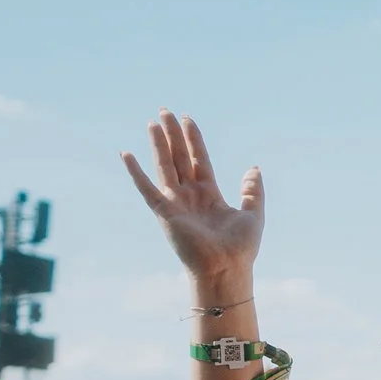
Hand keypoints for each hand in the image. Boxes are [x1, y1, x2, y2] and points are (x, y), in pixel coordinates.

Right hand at [122, 112, 264, 282]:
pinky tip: (126, 154)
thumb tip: (253, 167)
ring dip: (158, 144)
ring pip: (165, 166)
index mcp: (210, 194)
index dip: (194, 139)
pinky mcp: (164, 212)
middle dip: (173, 134)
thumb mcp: (253, 214)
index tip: (188, 119)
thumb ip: (252, 190)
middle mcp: (190, 195)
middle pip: (180, 157)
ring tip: (153, 121)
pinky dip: (136, 172)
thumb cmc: (241, 248)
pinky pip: (146, 188)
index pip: (200, 159)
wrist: (227, 268)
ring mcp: (176, 202)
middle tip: (164, 111)